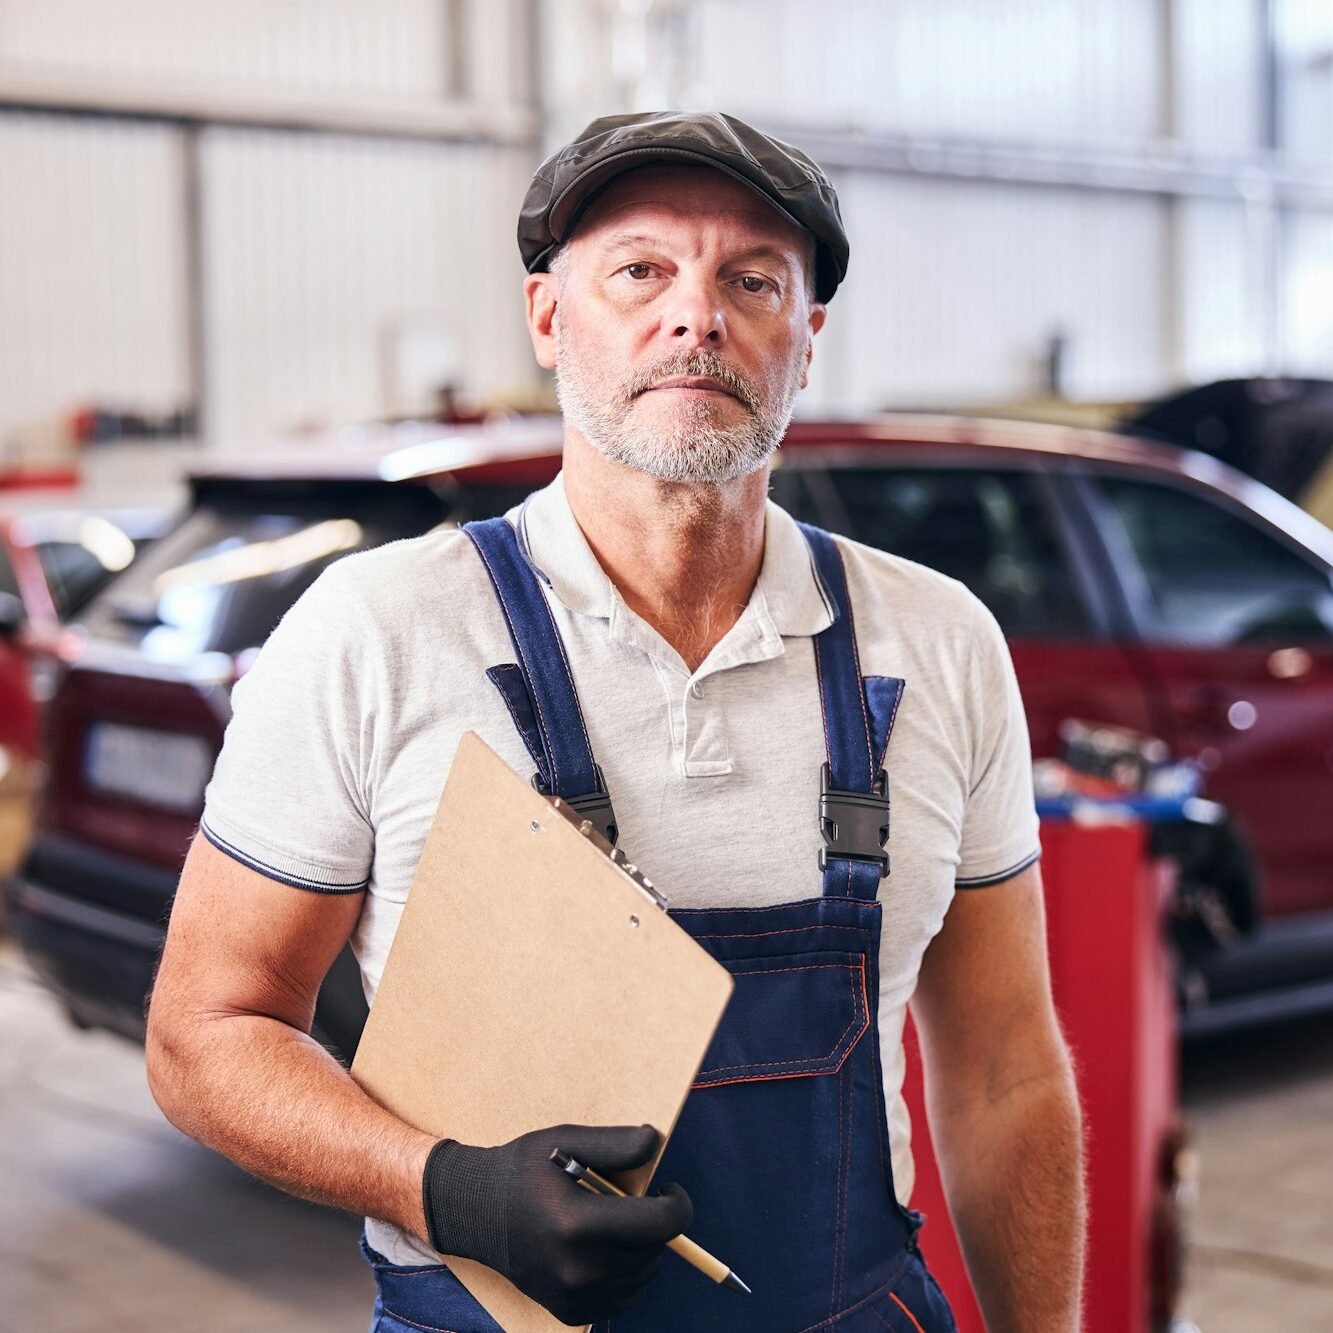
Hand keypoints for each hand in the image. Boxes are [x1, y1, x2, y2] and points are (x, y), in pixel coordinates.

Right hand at [422, 1122, 690, 1323]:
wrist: (474, 1211)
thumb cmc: (522, 1170)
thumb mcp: (566, 1139)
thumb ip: (615, 1143)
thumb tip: (655, 1143)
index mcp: (579, 1223)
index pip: (660, 1224)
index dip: (677, 1204)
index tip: (668, 1188)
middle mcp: (578, 1267)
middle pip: (654, 1251)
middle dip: (656, 1225)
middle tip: (636, 1203)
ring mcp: (573, 1295)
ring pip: (642, 1278)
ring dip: (643, 1251)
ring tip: (619, 1225)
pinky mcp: (567, 1311)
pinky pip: (621, 1298)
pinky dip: (625, 1276)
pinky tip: (605, 1250)